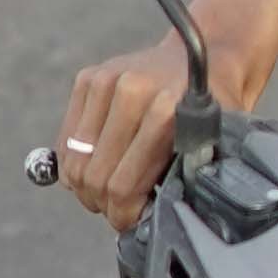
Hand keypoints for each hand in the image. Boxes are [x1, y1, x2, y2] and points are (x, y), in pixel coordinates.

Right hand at [55, 35, 198, 229]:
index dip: (123, 215)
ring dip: (85, 186)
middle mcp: (130, 92)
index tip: (129, 222)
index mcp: (164, 112)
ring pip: (75, 160)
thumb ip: (181, 178)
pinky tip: (94, 169)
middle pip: (94, 176)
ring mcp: (105, 82)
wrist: (201, 54)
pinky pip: (66, 138)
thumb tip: (145, 222)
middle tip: (116, 212)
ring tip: (104, 194)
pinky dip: (74, 162)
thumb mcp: (208, 144)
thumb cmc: (210, 108)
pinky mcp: (88, 78)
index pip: (122, 186)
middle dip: (102, 204)